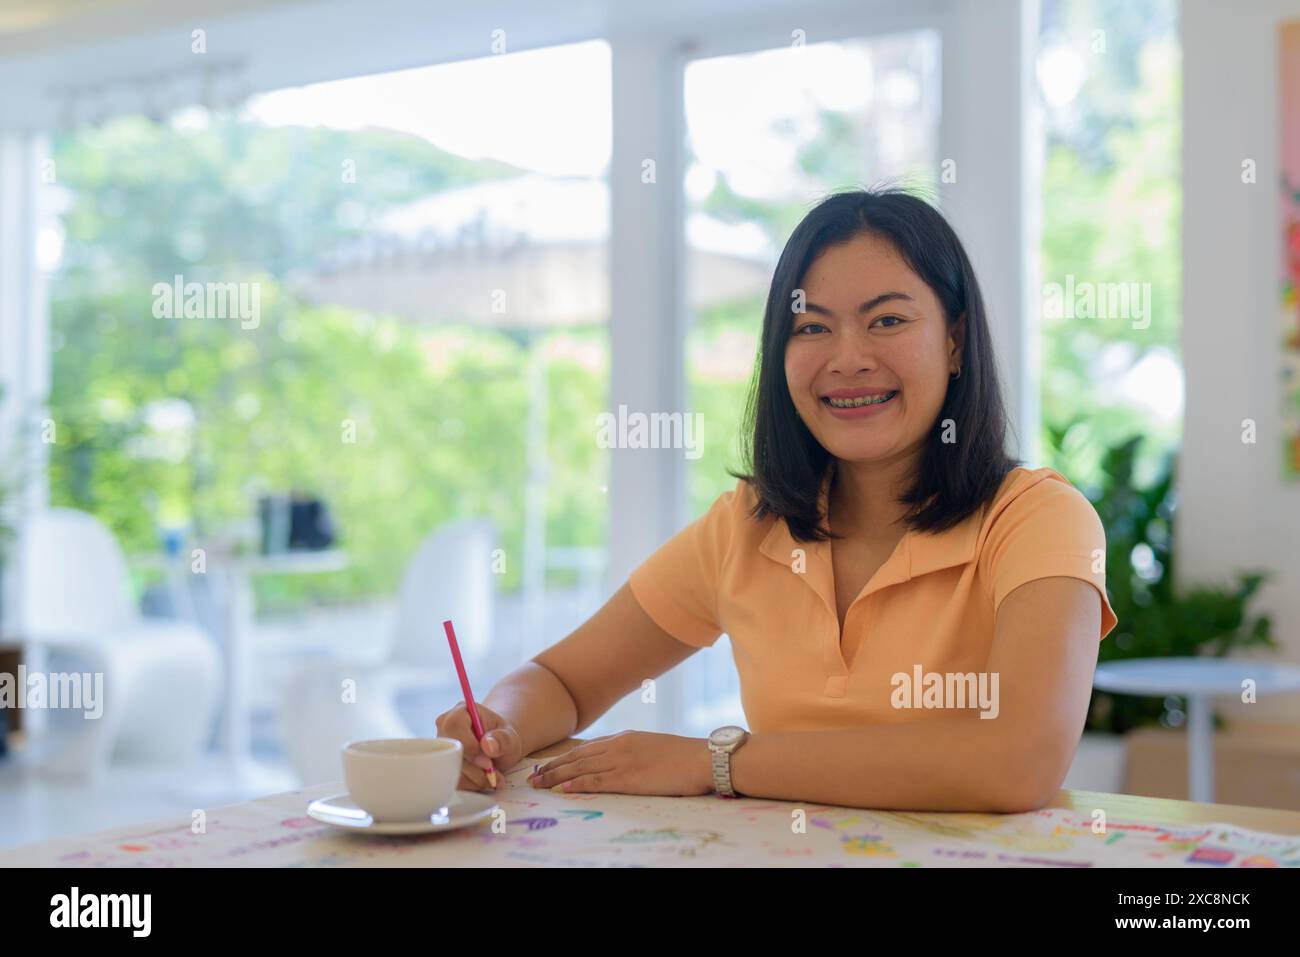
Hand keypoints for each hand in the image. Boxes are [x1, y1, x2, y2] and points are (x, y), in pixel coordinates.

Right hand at [433, 701, 522, 791]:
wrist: (496, 748)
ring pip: (450, 769)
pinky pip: (451, 780)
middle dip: (474, 768)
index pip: (454, 725)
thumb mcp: (509, 737)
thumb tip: (488, 745)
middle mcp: (445, 727)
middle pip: (450, 750)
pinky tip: (483, 780)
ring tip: (494, 777)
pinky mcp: (440, 765)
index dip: (469, 746)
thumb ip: (502, 739)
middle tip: (494, 774)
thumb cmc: (501, 738)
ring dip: (475, 779)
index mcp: (461, 711)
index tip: (488, 761)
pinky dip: (470, 785)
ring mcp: (441, 747)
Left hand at [527, 731, 713, 796]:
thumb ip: (635, 753)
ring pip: (579, 768)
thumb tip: (623, 763)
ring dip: (555, 777)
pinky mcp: (627, 778)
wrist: (702, 758)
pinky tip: (561, 790)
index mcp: (625, 738)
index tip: (548, 765)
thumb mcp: (654, 748)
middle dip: (552, 767)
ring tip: (538, 784)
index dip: (565, 757)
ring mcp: (621, 761)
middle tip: (533, 777)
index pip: (586, 748)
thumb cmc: (685, 757)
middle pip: (576, 757)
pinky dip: (575, 785)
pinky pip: (594, 781)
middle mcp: (618, 746)